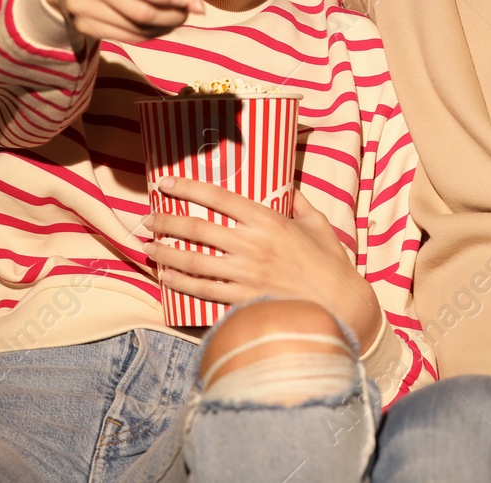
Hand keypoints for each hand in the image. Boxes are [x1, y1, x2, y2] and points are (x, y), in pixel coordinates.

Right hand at [45, 0, 206, 43]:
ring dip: (162, 27)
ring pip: (133, 27)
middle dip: (170, 15)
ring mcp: (79, 4)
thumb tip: (198, 7)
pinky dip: (148, 35)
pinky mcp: (81, 26)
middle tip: (185, 12)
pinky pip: (124, 37)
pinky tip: (158, 27)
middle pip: (135, 9)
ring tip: (175, 19)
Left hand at [146, 179, 380, 348]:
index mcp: (269, 221)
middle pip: (197, 228)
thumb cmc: (330, 264)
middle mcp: (252, 245)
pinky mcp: (243, 299)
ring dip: (166, 253)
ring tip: (150, 249)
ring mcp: (245, 274)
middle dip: (167, 221)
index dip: (187, 188)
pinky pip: (202, 290)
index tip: (165, 184)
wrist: (340, 307)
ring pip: (193, 260)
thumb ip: (300, 202)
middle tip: (150, 219)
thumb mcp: (319, 224)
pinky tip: (166, 278)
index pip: (219, 198)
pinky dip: (180, 283)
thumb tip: (289, 186)